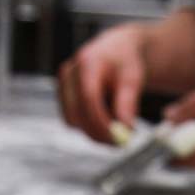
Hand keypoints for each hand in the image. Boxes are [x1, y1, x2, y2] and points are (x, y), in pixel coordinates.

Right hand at [58, 24, 146, 143]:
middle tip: (118, 144)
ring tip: (116, 128)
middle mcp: (69, 73)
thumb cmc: (125, 62)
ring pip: (73, 121)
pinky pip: (73, 121)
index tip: (117, 138)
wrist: (115, 50)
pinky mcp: (62, 98)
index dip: (100, 122)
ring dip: (93, 131)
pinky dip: (88, 126)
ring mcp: (62, 86)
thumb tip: (126, 129)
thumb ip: (127, 103)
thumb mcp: (132, 79)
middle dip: (97, 133)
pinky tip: (105, 119)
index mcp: (87, 62)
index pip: (89, 98)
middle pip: (76, 113)